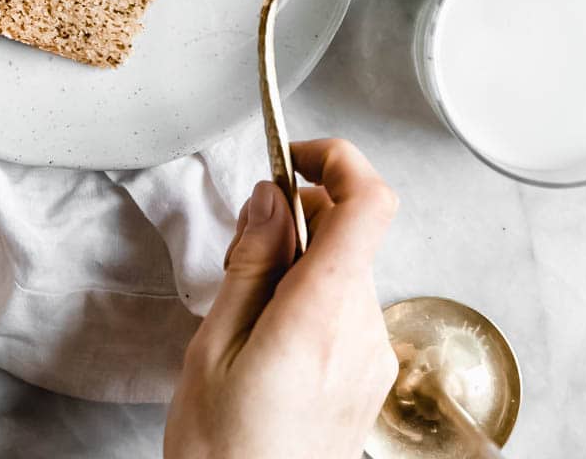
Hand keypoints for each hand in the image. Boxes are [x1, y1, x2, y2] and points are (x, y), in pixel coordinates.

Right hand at [164, 139, 398, 458]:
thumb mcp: (213, 348)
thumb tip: (272, 197)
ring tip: (246, 310)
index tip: (294, 157)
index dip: (337, 160)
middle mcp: (363, 332)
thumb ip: (250, 264)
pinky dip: (311, 298)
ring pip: (345, 270)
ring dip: (301, 264)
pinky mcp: (368, 379)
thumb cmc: (223, 453)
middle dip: (298, 220)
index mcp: (323, 316)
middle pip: (350, 233)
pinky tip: (267, 337)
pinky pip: (346, 309)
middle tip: (243, 248)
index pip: (369, 203)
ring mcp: (372, 359)